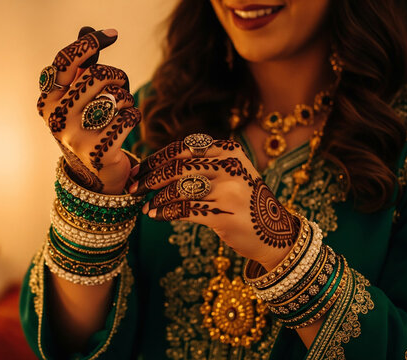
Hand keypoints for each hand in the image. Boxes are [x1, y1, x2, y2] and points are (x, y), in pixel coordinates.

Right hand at [37, 27, 140, 194]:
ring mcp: (76, 136)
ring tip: (121, 109)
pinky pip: (128, 116)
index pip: (66, 60)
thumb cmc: (86, 129)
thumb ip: (81, 68)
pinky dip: (134, 116)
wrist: (93, 176)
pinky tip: (127, 124)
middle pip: (98, 75)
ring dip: (126, 98)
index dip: (90, 43)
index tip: (112, 34)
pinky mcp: (99, 151)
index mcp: (47, 101)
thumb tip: (86, 30)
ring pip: (116, 95)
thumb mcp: (77, 99)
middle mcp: (57, 118)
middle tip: (119, 87)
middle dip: (117, 77)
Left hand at [128, 139, 297, 268]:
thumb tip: (153, 168)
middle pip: (177, 168)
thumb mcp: (228, 173)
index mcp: (228, 151)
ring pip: (179, 189)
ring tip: (144, 205)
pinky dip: (165, 212)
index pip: (182, 149)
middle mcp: (230, 166)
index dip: (155, 160)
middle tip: (132, 188)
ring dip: (156, 198)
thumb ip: (199, 165)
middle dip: (150, 178)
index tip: (136, 170)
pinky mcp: (225, 214)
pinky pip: (185, 210)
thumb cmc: (242, 201)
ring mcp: (229, 190)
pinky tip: (155, 215)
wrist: (274, 232)